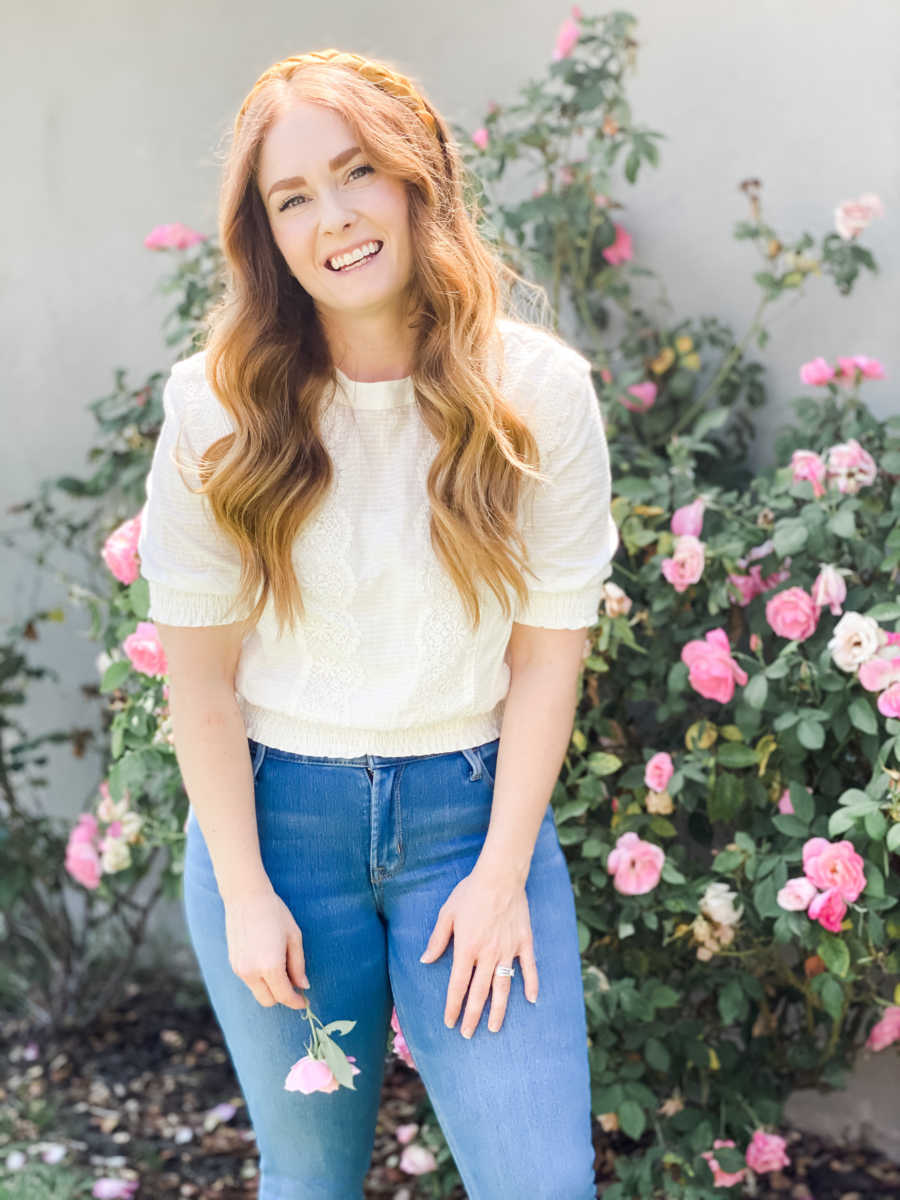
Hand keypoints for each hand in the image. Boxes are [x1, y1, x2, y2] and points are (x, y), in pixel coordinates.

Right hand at [224, 885, 309, 1009]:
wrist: (246, 897)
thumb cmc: (275, 913)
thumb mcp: (294, 937)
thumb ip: (298, 965)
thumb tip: (303, 986)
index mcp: (270, 966)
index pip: (284, 995)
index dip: (296, 1001)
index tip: (304, 1001)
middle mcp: (252, 972)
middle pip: (268, 1001)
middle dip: (282, 997)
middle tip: (294, 985)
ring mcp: (239, 969)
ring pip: (257, 992)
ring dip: (270, 988)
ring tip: (281, 967)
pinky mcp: (233, 964)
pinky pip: (249, 981)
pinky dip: (260, 979)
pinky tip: (267, 960)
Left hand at [419, 867, 537, 1037]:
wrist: (499, 876)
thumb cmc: (470, 893)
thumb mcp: (447, 914)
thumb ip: (437, 939)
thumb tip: (425, 961)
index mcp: (466, 949)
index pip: (458, 986)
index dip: (453, 1007)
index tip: (450, 1023)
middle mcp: (487, 955)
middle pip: (479, 993)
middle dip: (472, 1016)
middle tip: (468, 1034)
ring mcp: (508, 950)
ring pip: (503, 988)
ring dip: (498, 1011)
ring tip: (495, 1028)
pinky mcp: (524, 943)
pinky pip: (529, 968)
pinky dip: (531, 984)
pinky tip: (531, 1000)